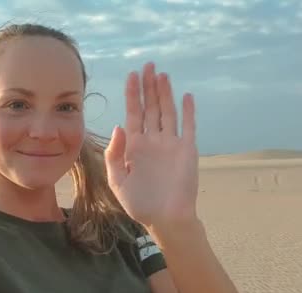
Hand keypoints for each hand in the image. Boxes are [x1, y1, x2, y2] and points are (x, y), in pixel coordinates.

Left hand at [104, 62, 198, 229]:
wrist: (164, 218)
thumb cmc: (139, 202)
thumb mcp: (117, 180)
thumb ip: (114, 154)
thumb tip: (119, 126)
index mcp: (134, 146)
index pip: (133, 113)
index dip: (132, 94)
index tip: (131, 75)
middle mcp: (152, 140)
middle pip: (150, 107)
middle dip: (148, 87)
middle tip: (147, 65)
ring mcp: (170, 144)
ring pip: (167, 112)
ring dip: (165, 93)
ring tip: (162, 74)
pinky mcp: (187, 150)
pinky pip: (188, 127)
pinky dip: (187, 112)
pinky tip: (185, 96)